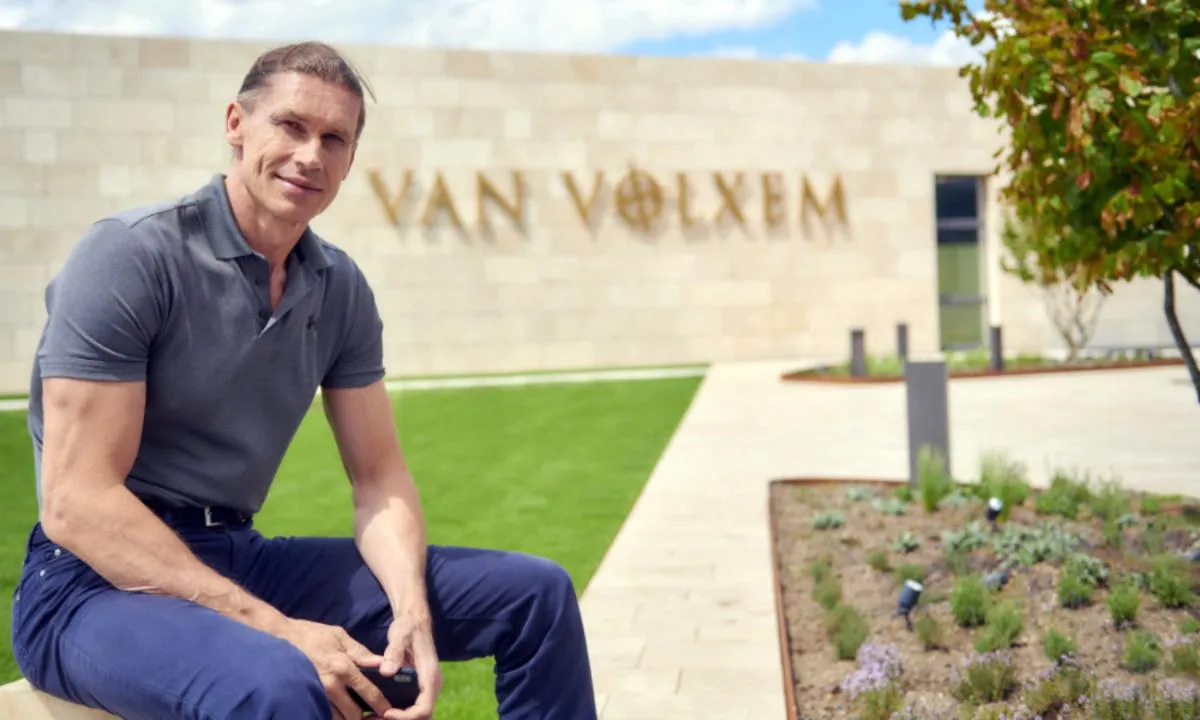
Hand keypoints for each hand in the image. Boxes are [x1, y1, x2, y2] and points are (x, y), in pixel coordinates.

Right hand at [277, 617, 395, 718]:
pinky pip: (320, 714)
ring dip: (347, 719)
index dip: (381, 705)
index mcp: (343, 667)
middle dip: (365, 719)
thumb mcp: (339, 636)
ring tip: (354, 717)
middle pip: (353, 714)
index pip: (369, 692)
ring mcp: (316, 694)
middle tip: (373, 718)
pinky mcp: (303, 698)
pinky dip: (331, 716)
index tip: (388, 711)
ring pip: (337, 719)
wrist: (279, 637)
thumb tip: (381, 663)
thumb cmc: (311, 635)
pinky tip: (338, 713)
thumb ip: (361, 652)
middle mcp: (331, 685)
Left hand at [380, 611, 442, 719]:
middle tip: (374, 719)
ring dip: (399, 719)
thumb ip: (394, 652)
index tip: (386, 713)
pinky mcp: (420, 688)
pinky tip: (379, 711)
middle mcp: (432, 685)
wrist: (415, 622)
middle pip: (422, 716)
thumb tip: (386, 672)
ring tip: (373, 718)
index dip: (406, 716)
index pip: (424, 708)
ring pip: (418, 714)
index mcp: (430, 675)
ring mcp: (427, 688)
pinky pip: (414, 708)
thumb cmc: (408, 627)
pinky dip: (399, 714)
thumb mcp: (400, 635)